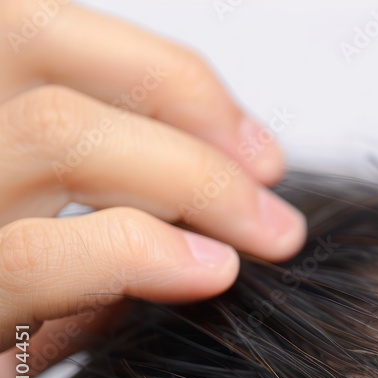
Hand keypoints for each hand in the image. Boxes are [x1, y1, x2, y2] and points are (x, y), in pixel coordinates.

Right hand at [0, 1, 306, 377]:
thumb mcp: (46, 245)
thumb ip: (106, 190)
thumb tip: (237, 173)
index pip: (39, 29)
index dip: (164, 75)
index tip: (254, 148)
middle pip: (51, 66)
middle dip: (192, 125)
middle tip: (273, 199)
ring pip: (59, 135)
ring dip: (193, 182)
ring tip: (266, 237)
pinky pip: (32, 253)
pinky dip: (140, 253)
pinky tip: (211, 276)